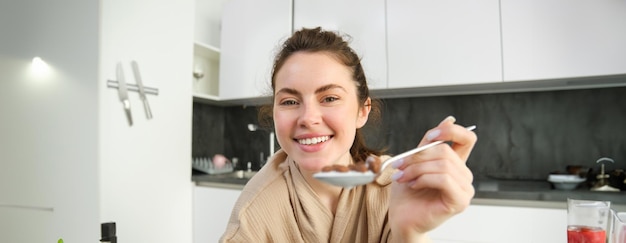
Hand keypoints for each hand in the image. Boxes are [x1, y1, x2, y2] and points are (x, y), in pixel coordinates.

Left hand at [388, 116, 476, 240]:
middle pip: (446, 151)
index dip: (450, 131)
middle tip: (399, 165)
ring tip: (403, 177)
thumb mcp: (414, 162)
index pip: (467, 139)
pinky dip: (424, 179)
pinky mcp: (460, 201)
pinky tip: (414, 185)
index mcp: (455, 165)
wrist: (401, 219)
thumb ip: (428, 144)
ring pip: (443, 165)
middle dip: (418, 156)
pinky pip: (444, 179)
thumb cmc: (406, 195)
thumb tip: (448, 119)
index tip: (430, 136)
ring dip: (417, 169)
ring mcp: (465, 189)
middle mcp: (463, 176)